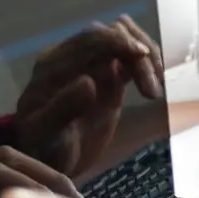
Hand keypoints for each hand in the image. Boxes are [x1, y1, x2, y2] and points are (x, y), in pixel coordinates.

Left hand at [15, 16, 163, 176]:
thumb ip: (64, 107)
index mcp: (56, 63)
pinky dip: (148, 68)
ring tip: (154, 92)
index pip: (92, 37)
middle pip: (114, 34)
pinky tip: (156, 88)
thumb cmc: (42, 149)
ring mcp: (95, 68)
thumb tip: (90, 82)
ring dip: (147, 60)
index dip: (118, 40)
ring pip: (127, 43)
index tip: (141, 56)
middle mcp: (76, 59)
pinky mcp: (111, 82)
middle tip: (152, 90)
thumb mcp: (46, 133)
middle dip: (138, 53)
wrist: (48, 163)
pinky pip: (132, 62)